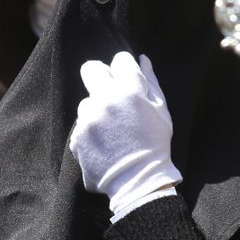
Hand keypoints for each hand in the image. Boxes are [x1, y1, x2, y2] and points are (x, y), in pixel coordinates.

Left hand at [68, 51, 182, 221]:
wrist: (138, 180)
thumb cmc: (155, 144)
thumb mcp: (161, 111)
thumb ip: (151, 82)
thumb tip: (142, 59)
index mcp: (130, 89)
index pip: (119, 60)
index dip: (125, 70)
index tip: (128, 82)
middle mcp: (105, 99)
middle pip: (91, 69)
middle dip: (100, 76)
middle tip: (109, 93)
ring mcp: (88, 118)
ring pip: (86, 101)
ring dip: (96, 110)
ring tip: (112, 130)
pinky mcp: (77, 135)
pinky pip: (82, 124)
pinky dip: (91, 131)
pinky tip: (105, 143)